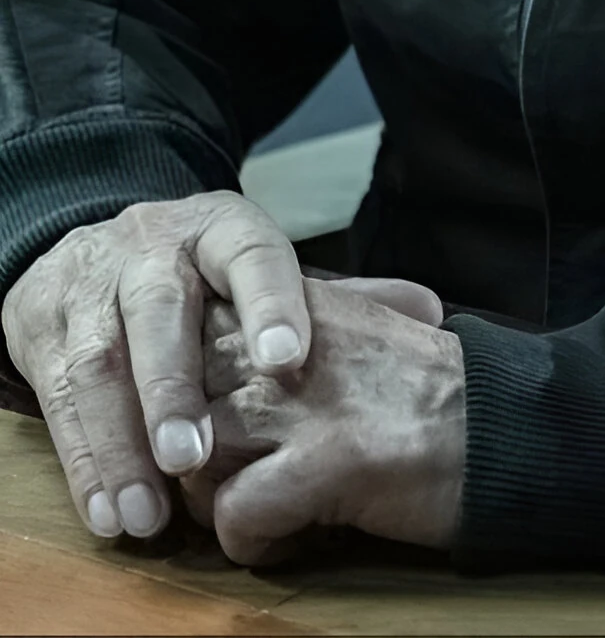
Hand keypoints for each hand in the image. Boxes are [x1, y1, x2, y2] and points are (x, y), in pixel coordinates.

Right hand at [1, 192, 310, 542]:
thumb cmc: (200, 273)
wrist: (99, 243)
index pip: (250, 253)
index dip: (269, 302)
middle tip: (197, 456)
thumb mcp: (258, 267)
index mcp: (220, 228)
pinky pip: (56, 396)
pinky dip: (83, 460)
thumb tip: (427, 313)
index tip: (288, 358)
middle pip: (160, 309)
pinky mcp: (42, 326)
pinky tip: (108, 510)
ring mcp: (91, 284)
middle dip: (173, 386)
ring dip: (123, 443)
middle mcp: (152, 248)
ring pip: (100, 360)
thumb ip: (334, 297)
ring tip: (150, 511)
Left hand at [181, 277, 465, 564]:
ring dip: (209, 497)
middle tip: (221, 474)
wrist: (503, 423)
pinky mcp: (323, 467)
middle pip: (177, 393)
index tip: (199, 412)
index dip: (183, 379)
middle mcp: (288, 347)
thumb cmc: (434, 385)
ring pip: (190, 455)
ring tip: (250, 509)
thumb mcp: (365, 323)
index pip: (191, 323)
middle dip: (183, 444)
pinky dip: (249, 542)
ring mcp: (302, 406)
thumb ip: (307, 320)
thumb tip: (255, 327)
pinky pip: (234, 515)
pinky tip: (285, 540)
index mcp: (298, 306)